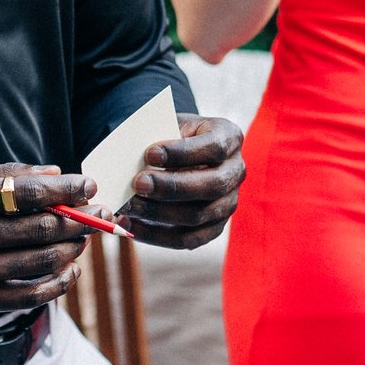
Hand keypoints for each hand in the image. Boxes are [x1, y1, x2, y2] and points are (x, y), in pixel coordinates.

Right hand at [0, 165, 92, 312]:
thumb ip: (2, 174)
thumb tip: (54, 172)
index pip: (26, 192)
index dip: (66, 189)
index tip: (89, 185)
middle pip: (40, 227)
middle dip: (79, 219)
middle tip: (99, 213)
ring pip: (41, 261)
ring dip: (72, 247)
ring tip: (84, 238)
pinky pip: (30, 296)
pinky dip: (58, 283)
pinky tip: (70, 270)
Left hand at [117, 115, 243, 248]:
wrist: (180, 152)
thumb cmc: (171, 136)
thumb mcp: (168, 126)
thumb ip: (154, 140)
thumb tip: (129, 162)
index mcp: (229, 138)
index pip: (214, 147)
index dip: (182, 153)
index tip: (150, 154)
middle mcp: (235, 172)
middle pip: (212, 185)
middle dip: (171, 187)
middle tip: (138, 183)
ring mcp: (228, 203)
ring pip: (199, 216)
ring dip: (159, 213)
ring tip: (129, 206)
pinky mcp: (214, 227)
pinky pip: (188, 239)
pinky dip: (156, 235)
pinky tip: (130, 225)